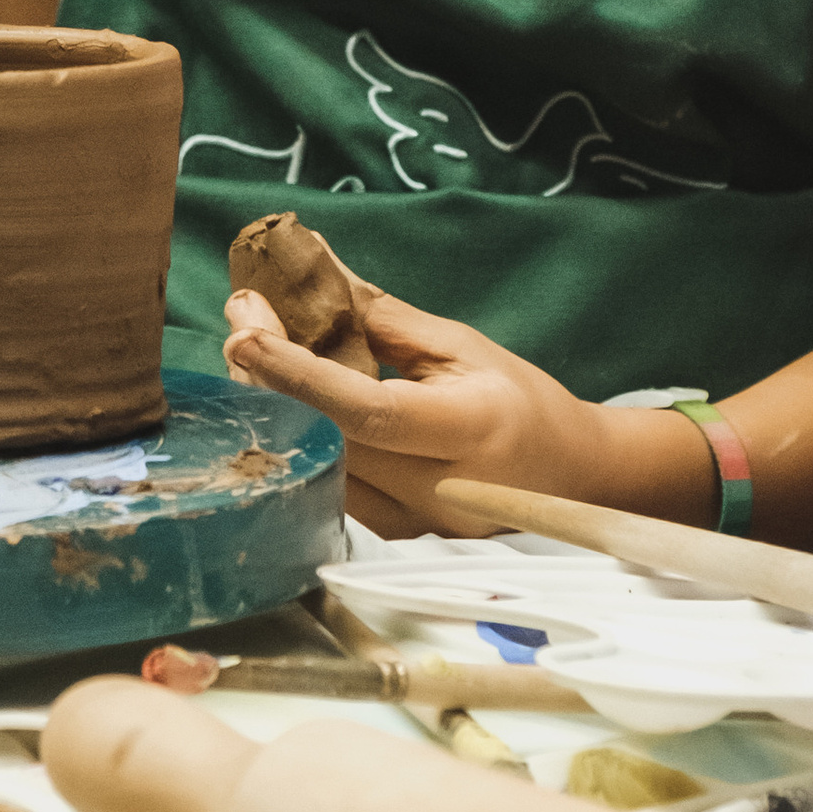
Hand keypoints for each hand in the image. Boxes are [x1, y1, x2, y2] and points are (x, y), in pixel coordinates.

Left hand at [222, 282, 707, 535]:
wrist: (570, 476)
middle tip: (242, 320)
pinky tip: (290, 396)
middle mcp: (440, 489)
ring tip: (257, 349)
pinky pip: (333, 484)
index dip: (298, 374)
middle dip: (271, 378)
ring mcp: (416, 525)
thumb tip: (315, 273)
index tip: (247, 331)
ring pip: (320, 465)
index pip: (366, 411)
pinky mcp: (396, 538)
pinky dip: (306, 436)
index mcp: (469, 430)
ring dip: (279, 406)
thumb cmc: (522, 403)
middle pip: (328, 440)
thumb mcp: (462, 346)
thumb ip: (384, 320)